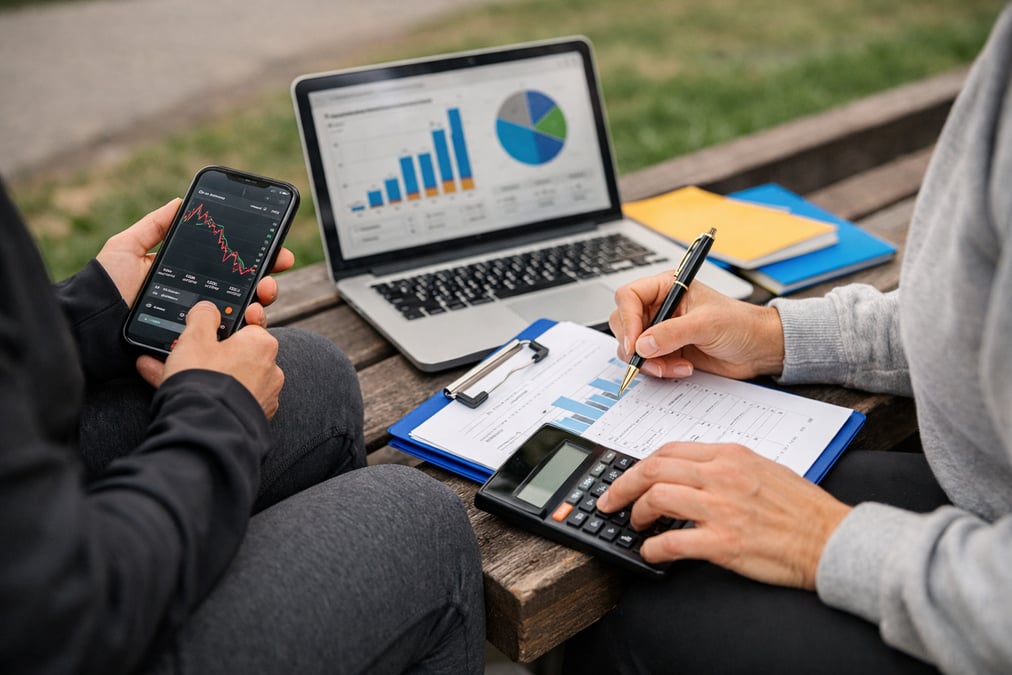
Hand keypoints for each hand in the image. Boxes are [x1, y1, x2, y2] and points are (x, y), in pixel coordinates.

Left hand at [95, 198, 295, 320]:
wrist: (93, 325)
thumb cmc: (107, 286)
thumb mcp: (126, 247)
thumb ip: (154, 225)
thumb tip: (181, 202)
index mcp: (188, 274)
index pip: (230, 265)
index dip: (256, 256)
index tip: (277, 249)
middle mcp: (199, 299)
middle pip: (245, 288)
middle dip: (267, 278)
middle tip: (275, 271)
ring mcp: (201, 322)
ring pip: (243, 313)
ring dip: (262, 301)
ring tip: (264, 294)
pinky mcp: (197, 342)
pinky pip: (228, 336)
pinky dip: (246, 328)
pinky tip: (252, 317)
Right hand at [135, 302, 283, 418]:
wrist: (206, 430)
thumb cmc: (204, 379)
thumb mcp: (195, 337)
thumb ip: (202, 316)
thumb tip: (207, 309)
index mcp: (263, 344)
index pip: (246, 326)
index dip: (222, 325)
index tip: (206, 329)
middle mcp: (271, 370)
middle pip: (235, 354)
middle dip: (205, 352)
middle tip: (180, 352)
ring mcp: (264, 397)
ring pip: (227, 377)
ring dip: (200, 374)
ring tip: (162, 370)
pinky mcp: (253, 417)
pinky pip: (227, 398)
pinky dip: (207, 395)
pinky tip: (176, 392)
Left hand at [597, 442, 850, 588]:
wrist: (831, 539)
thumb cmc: (802, 508)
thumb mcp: (762, 468)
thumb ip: (725, 467)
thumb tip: (689, 473)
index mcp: (730, 456)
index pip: (669, 451)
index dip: (639, 465)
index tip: (626, 477)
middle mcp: (722, 476)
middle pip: (653, 469)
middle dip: (623, 485)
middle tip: (610, 500)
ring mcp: (722, 509)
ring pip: (657, 498)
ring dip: (638, 513)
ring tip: (637, 525)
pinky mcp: (724, 542)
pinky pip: (673, 542)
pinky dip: (653, 548)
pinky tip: (653, 552)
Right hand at [609, 274, 784, 379]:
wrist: (758, 349)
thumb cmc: (740, 324)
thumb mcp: (706, 324)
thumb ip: (672, 333)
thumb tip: (642, 345)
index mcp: (667, 287)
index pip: (629, 297)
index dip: (627, 319)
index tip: (635, 343)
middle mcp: (659, 307)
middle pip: (623, 323)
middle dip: (635, 346)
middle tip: (649, 359)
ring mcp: (660, 331)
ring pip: (632, 347)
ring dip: (649, 362)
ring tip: (675, 366)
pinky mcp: (665, 351)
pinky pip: (646, 362)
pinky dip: (659, 370)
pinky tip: (682, 368)